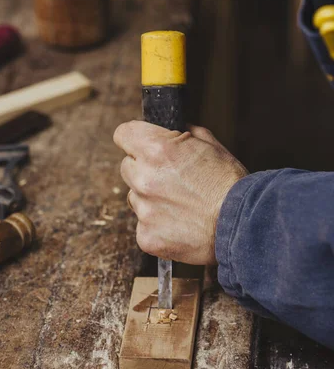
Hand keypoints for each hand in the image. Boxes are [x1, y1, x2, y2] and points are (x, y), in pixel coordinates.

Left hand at [113, 121, 247, 264]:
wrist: (245, 226)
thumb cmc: (231, 185)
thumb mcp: (211, 145)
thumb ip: (184, 135)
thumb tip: (173, 131)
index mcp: (157, 150)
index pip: (123, 133)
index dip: (134, 138)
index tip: (140, 144)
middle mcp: (144, 178)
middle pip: (127, 166)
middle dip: (144, 169)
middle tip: (170, 178)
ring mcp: (144, 210)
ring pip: (134, 197)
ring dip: (150, 198)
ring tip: (181, 204)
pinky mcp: (147, 237)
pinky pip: (143, 225)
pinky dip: (157, 225)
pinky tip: (180, 223)